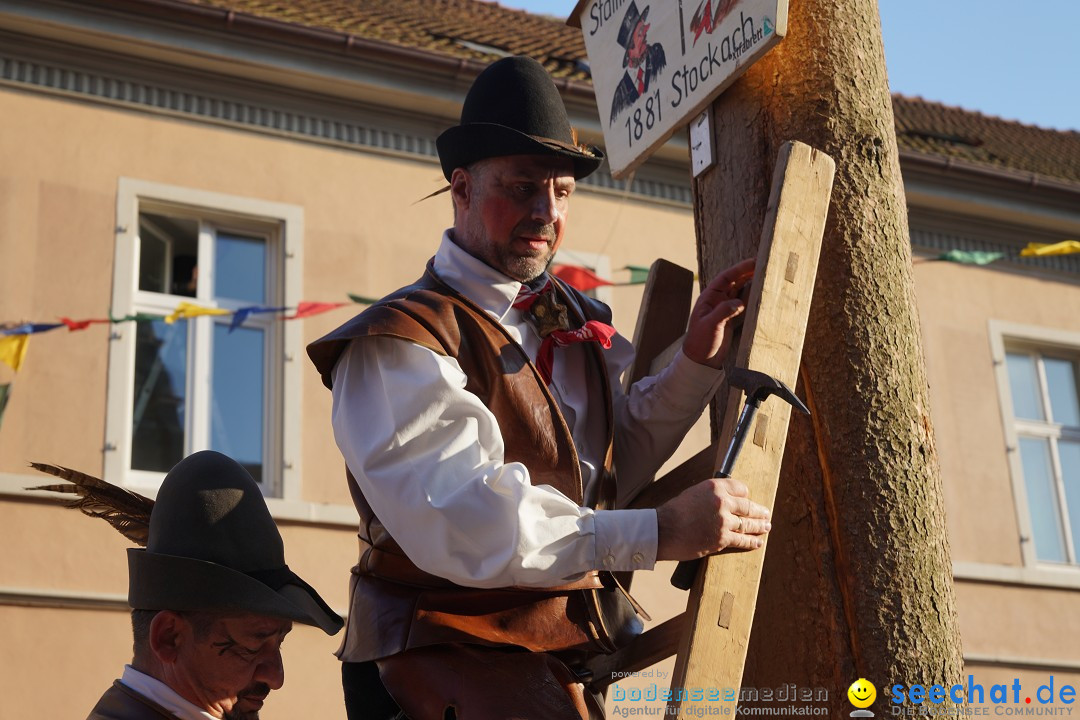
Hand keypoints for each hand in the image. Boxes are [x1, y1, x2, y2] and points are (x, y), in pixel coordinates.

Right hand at [655, 476, 770, 561]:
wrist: (663, 531)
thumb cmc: (674, 512)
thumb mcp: (693, 494)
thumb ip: (711, 496)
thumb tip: (725, 501)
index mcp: (714, 487)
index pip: (740, 488)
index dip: (746, 495)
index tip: (749, 499)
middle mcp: (722, 502)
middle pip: (748, 506)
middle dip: (759, 511)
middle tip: (766, 514)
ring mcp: (723, 521)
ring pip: (748, 524)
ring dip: (760, 526)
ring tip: (766, 527)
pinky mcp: (722, 539)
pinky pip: (742, 540)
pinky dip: (752, 542)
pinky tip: (758, 542)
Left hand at [682, 259, 755, 367]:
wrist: (701, 361)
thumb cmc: (700, 342)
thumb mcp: (710, 325)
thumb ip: (723, 312)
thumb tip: (738, 302)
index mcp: (709, 297)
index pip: (726, 278)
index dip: (740, 269)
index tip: (754, 262)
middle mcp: (717, 300)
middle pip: (735, 281)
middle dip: (749, 273)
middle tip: (765, 265)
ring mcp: (725, 310)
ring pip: (741, 291)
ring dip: (752, 284)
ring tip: (767, 276)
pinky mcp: (732, 320)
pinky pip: (744, 304)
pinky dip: (753, 298)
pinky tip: (762, 294)